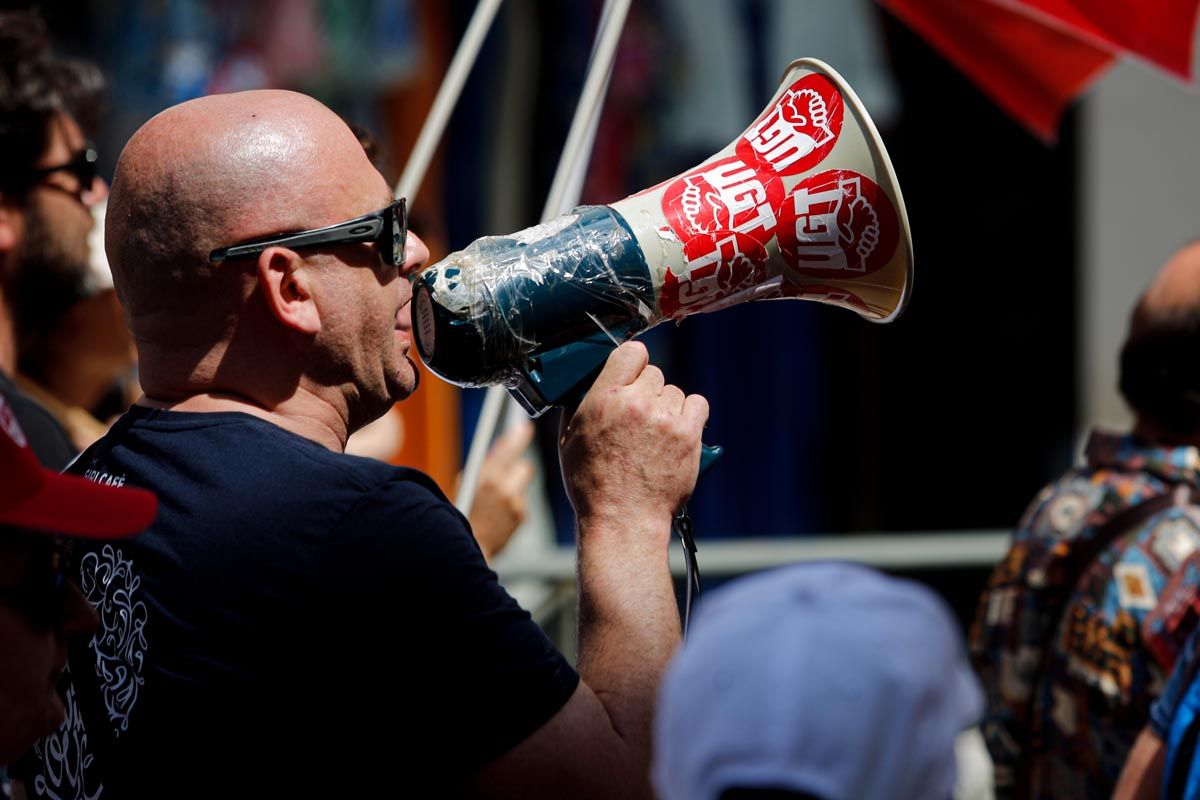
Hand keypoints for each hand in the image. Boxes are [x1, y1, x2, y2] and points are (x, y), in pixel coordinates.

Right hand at [467, 421, 535, 559]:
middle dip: (518, 468)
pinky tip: (499, 515)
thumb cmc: (465, 511)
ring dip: (512, 489)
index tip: (525, 427)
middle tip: (510, 470)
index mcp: (486, 479)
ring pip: (521, 486)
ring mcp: (515, 503)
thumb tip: (501, 448)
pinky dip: (513, 505)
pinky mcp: (522, 516)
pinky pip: (521, 502)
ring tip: (496, 502)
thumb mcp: (467, 485)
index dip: (518, 437)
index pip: (508, 450)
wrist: (470, 544)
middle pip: (526, 466)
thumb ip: (484, 467)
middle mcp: (504, 489)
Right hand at [558, 342, 707, 537]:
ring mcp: (664, 418)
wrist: (622, 519)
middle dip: (648, 392)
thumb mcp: (569, 441)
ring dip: (668, 407)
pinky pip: (698, 405)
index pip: (631, 353)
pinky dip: (690, 415)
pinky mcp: (688, 435)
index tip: (633, 374)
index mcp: (604, 398)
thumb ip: (579, 406)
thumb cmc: (592, 485)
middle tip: (640, 417)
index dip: (633, 363)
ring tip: (656, 433)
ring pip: (675, 393)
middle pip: (654, 374)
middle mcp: (636, 403)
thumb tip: (586, 385)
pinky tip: (678, 430)